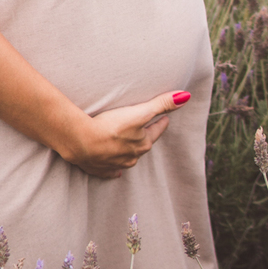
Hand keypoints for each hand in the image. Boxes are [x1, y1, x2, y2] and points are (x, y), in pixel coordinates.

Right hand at [63, 90, 189, 178]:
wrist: (82, 142)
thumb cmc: (112, 126)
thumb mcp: (140, 112)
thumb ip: (162, 104)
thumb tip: (185, 96)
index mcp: (142, 144)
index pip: (156, 131)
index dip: (161, 123)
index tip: (166, 118)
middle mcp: (131, 157)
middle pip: (142, 146)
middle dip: (146, 138)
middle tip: (147, 129)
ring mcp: (115, 165)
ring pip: (128, 159)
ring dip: (130, 152)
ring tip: (131, 145)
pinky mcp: (99, 169)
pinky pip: (110, 171)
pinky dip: (114, 170)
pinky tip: (116, 171)